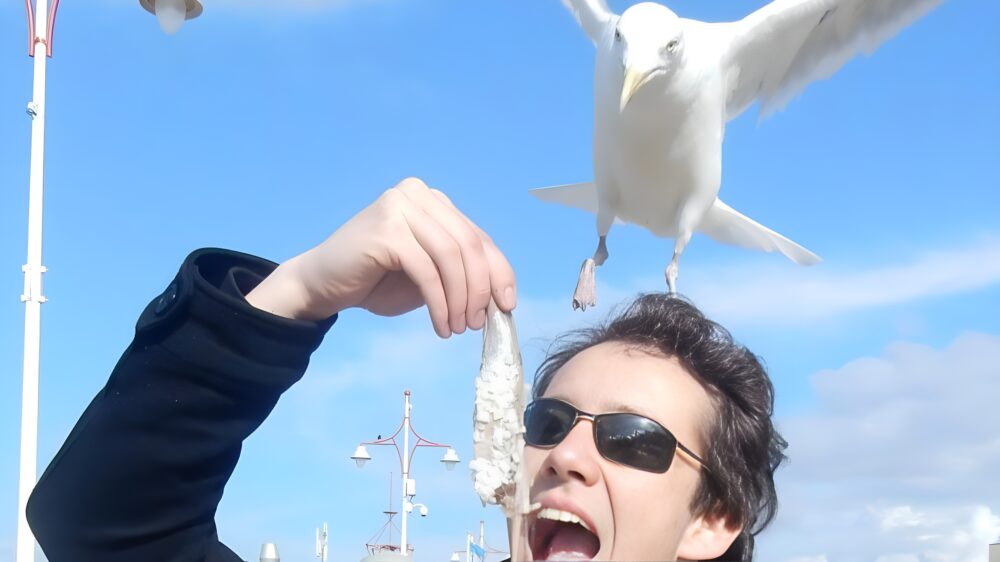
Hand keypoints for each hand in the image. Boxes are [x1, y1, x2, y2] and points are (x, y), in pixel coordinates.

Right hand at [246, 178, 516, 337]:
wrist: (321, 285)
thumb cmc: (375, 281)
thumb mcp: (429, 275)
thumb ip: (459, 273)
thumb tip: (500, 295)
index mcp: (433, 201)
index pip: (478, 237)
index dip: (499, 272)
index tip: (507, 305)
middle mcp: (418, 194)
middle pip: (469, 245)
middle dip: (479, 290)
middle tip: (476, 324)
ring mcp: (401, 207)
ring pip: (451, 258)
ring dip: (460, 299)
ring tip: (456, 328)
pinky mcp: (387, 229)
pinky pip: (428, 271)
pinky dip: (440, 303)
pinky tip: (440, 326)